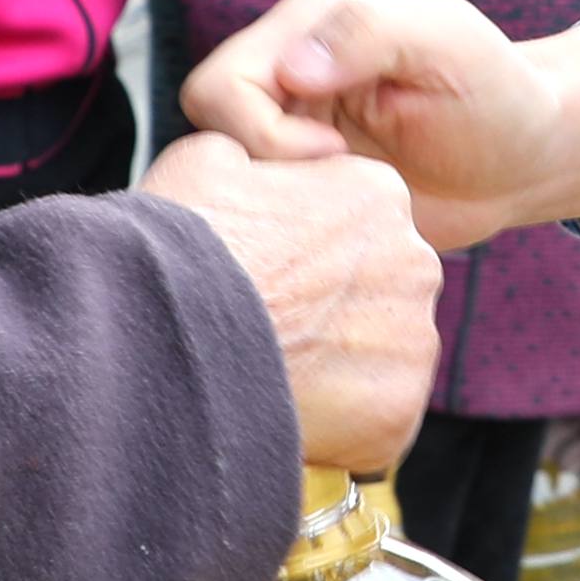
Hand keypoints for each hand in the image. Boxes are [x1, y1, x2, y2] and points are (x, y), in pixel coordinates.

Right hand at [135, 128, 441, 468]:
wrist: (163, 336)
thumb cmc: (182, 243)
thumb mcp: (209, 157)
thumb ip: (261, 157)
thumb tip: (266, 174)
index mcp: (378, 194)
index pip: (358, 225)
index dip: (306, 251)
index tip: (267, 272)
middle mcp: (416, 261)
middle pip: (380, 289)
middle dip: (333, 309)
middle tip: (270, 325)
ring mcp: (412, 340)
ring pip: (382, 355)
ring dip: (339, 365)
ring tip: (272, 370)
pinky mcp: (398, 411)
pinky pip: (376, 418)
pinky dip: (339, 423)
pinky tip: (286, 408)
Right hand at [179, 0, 579, 253]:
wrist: (527, 159)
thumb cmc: (497, 91)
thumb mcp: (446, 43)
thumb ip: (369, 37)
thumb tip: (290, 69)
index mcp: (301, 32)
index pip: (220, 88)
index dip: (263, 133)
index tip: (334, 155)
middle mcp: (281, 80)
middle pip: (208, 137)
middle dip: (263, 176)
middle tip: (333, 191)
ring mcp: (288, 137)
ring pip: (226, 185)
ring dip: (276, 208)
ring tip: (339, 214)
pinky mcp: (303, 188)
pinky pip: (260, 219)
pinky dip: (289, 235)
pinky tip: (339, 237)